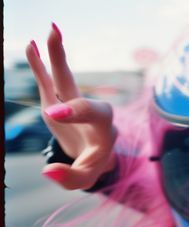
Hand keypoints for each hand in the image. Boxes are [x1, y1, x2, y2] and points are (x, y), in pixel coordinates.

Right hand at [26, 23, 116, 189]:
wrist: (94, 155)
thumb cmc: (92, 165)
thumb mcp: (86, 178)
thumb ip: (71, 179)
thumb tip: (48, 171)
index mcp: (103, 128)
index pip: (92, 114)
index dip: (74, 112)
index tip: (54, 114)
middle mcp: (90, 111)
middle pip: (78, 87)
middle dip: (64, 66)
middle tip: (52, 40)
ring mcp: (73, 103)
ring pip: (64, 78)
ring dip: (56, 54)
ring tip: (50, 30)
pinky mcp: (58, 101)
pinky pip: (48, 81)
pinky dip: (40, 65)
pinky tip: (32, 47)